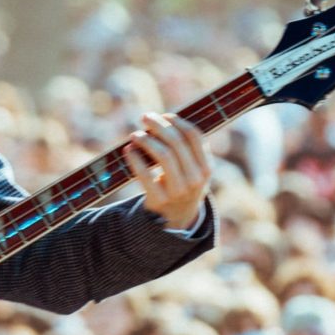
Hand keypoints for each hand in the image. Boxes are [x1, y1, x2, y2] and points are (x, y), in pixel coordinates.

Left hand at [126, 112, 210, 231]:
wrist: (176, 220)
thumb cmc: (183, 185)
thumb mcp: (194, 170)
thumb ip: (187, 149)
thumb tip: (165, 119)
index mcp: (206, 168)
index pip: (195, 137)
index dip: (178, 122)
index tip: (165, 115)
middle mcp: (195, 180)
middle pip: (177, 143)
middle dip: (159, 125)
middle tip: (145, 117)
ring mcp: (178, 191)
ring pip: (163, 156)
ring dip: (146, 140)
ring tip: (135, 134)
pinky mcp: (159, 200)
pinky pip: (145, 175)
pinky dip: (135, 159)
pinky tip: (128, 150)